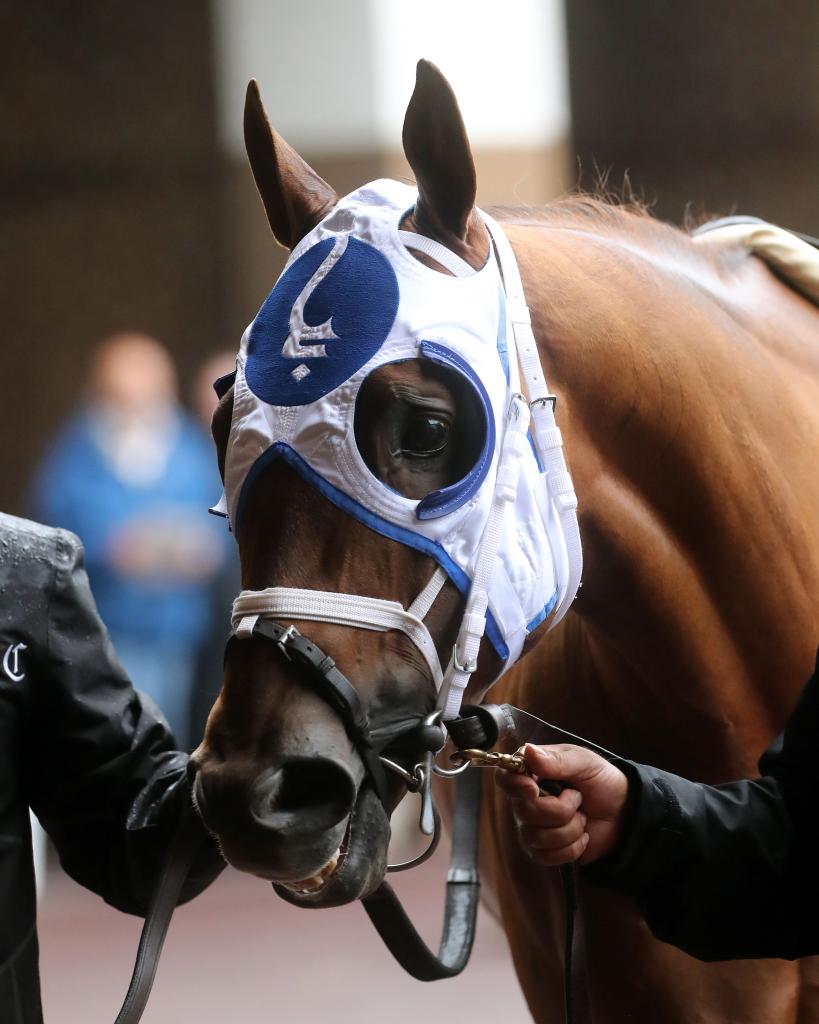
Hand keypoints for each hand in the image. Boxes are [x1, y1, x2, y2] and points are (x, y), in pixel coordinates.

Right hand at [495, 744, 628, 865]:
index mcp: (531, 772)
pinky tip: (582, 837)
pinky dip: (571, 849)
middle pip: (524, 812)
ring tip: (582, 818)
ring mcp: (532, 826)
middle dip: (560, 810)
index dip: (515, 786)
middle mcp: (525, 799)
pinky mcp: (542, 851)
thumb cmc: (602, 781)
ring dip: (569, 830)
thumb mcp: (586, 763)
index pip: (504, 778)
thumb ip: (558, 760)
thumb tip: (529, 752)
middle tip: (578, 799)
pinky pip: (546, 857)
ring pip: (536, 837)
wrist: (623, 814)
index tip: (534, 789)